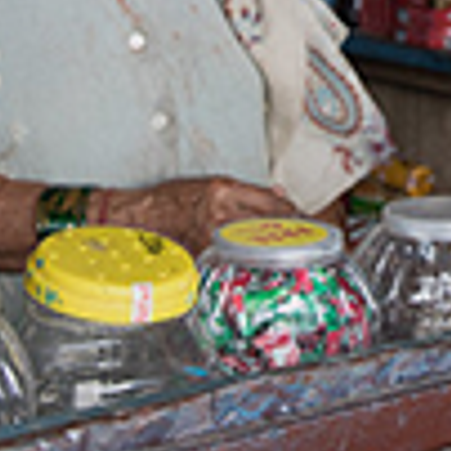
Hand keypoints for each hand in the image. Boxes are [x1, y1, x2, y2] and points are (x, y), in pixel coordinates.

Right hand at [98, 176, 301, 250]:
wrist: (140, 216)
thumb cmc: (171, 199)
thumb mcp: (209, 185)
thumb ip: (244, 192)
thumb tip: (276, 195)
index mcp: (223, 190)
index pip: (271, 201)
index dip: (293, 212)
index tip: (305, 219)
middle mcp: (220, 212)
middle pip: (270, 224)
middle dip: (293, 233)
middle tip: (310, 241)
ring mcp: (213, 235)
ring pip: (257, 244)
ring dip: (277, 249)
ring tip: (293, 254)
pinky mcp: (205, 254)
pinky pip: (236, 258)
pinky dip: (251, 261)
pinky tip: (261, 265)